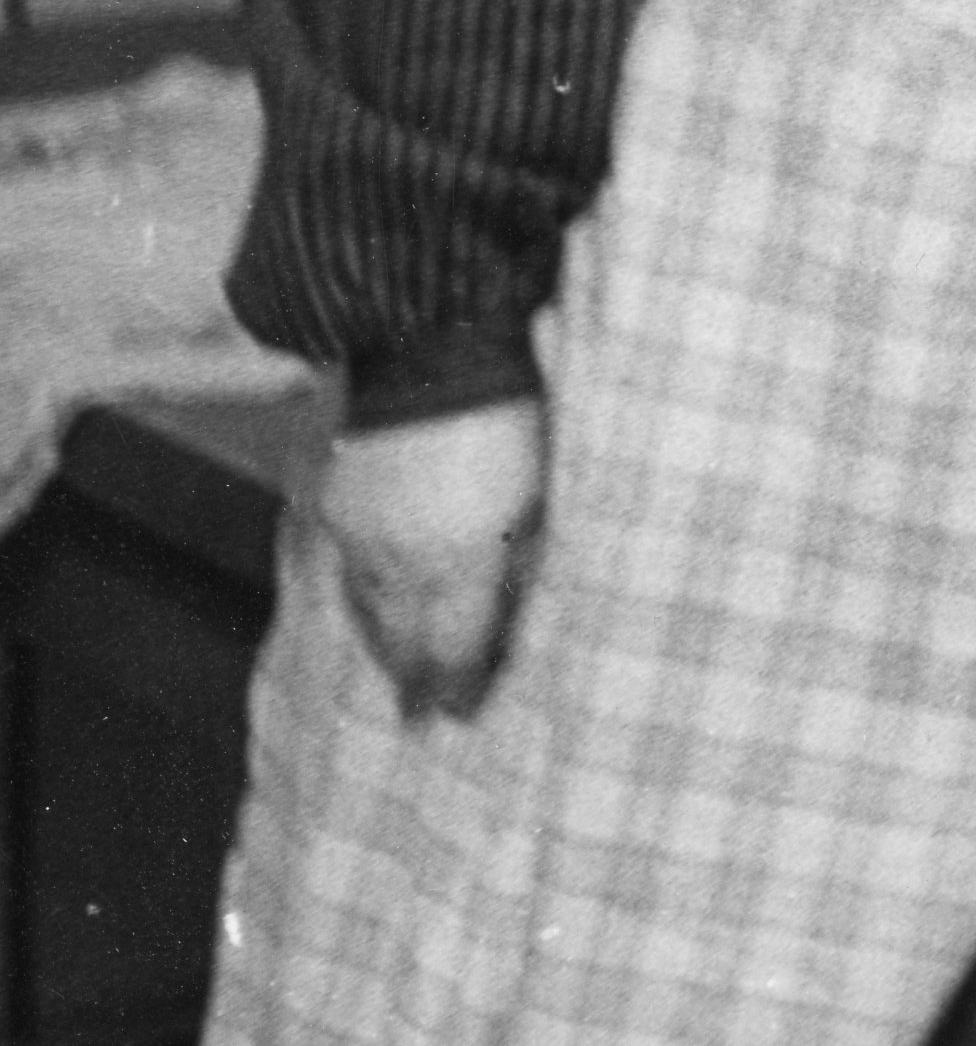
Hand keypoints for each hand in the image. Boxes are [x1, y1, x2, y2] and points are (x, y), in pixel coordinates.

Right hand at [319, 394, 546, 718]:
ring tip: (396, 680)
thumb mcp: (540, 491)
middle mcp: (404, 556)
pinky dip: (360, 601)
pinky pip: (348, 570)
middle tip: (419, 722)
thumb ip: (522, 555)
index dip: (459, 683)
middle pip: (404, 637)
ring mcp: (365, 530)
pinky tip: (368, 612)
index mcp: (460, 557)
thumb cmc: (512, 412)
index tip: (461, 714)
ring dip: (383, 647)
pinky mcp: (341, 501)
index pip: (456, 642)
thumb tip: (516, 605)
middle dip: (414, 680)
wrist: (432, 348)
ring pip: (370, 609)